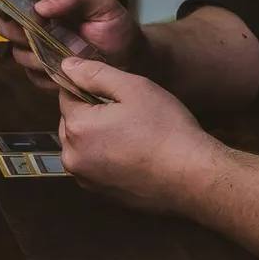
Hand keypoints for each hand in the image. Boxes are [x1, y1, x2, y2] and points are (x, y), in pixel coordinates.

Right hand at [0, 0, 154, 76]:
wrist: (132, 60)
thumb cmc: (116, 27)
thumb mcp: (102, 4)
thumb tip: (40, 6)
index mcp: (50, 1)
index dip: (6, 1)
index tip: (9, 9)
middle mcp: (39, 24)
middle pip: (6, 25)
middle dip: (14, 31)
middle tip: (32, 34)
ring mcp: (40, 50)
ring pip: (18, 53)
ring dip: (33, 55)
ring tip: (57, 54)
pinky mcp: (45, 74)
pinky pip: (33, 76)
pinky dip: (44, 75)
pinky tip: (63, 71)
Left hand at [55, 58, 225, 217]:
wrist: (191, 177)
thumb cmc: (165, 128)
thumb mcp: (133, 89)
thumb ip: (95, 74)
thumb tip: (67, 65)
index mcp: (77, 127)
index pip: (67, 95)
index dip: (90, 88)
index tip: (116, 93)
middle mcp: (73, 157)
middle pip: (72, 122)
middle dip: (91, 113)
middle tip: (127, 113)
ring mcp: (86, 179)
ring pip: (82, 145)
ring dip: (97, 137)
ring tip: (131, 134)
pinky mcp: (101, 194)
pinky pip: (94, 166)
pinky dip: (106, 157)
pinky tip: (132, 154)